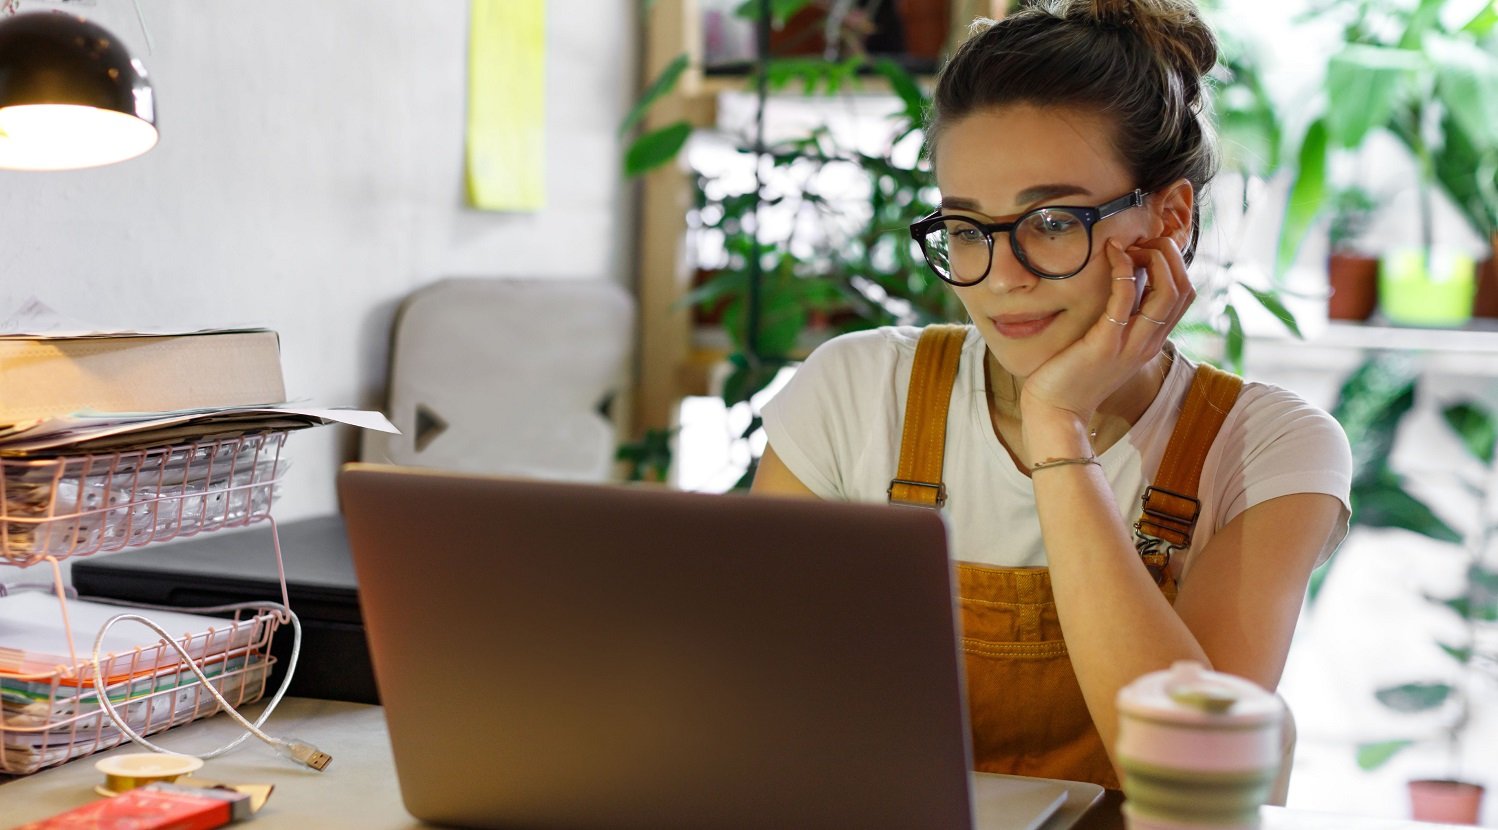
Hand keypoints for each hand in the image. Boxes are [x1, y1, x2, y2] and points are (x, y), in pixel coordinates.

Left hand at [1018, 236, 1194, 427]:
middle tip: (1141, 242)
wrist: (1057, 411)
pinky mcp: (1106, 343)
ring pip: (1167, 293)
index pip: (1184, 295)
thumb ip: (1121, 318)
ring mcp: (1130, 344)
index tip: (1146, 249)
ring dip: (1154, 259)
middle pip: (1184, 289)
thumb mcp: (1108, 344)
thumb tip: (1124, 281)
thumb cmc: (1075, 375)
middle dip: (1169, 255)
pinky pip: (1125, 299)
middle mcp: (1148, 343)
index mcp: (1152, 341)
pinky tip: (1112, 254)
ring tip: (1129, 245)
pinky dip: (1124, 271)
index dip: (1174, 264)